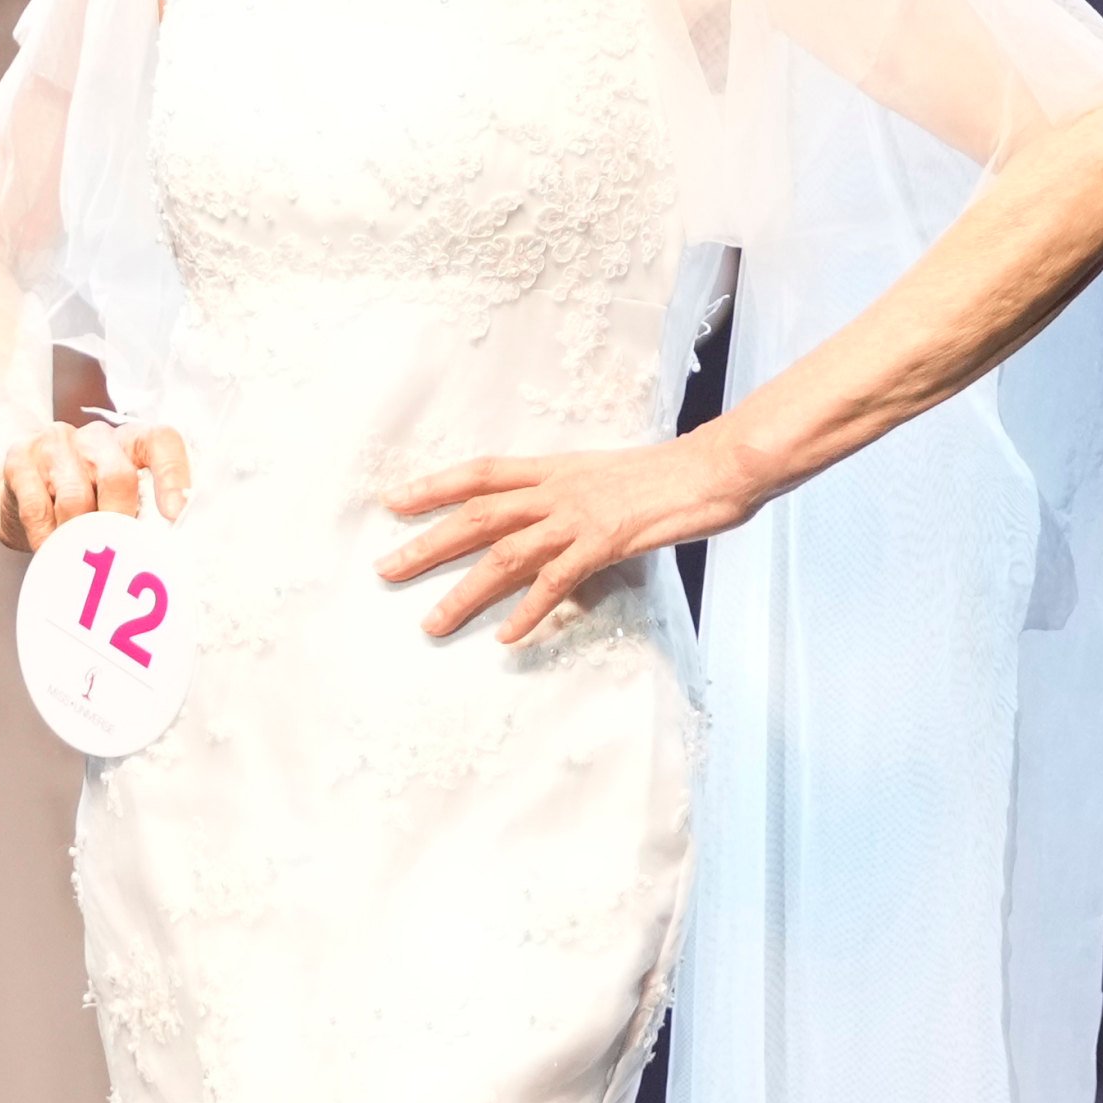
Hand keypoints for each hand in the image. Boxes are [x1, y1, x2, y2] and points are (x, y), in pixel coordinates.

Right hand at [0, 419, 191, 553]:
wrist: (16, 484)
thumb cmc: (80, 502)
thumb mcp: (115, 502)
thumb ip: (140, 515)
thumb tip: (161, 553)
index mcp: (130, 442)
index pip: (161, 442)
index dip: (173, 476)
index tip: (174, 515)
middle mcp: (96, 437)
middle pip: (118, 477)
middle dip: (119, 524)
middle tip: (116, 557)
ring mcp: (55, 444)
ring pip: (76, 497)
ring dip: (78, 537)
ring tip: (77, 558)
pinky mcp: (20, 459)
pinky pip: (37, 507)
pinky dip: (46, 537)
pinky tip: (48, 550)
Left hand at [381, 427, 752, 643]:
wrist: (715, 467)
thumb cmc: (668, 476)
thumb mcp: (606, 480)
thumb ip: (571, 503)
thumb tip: (547, 531)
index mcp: (555, 469)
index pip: (481, 473)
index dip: (434, 487)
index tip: (393, 503)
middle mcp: (557, 489)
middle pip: (476, 516)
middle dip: (427, 545)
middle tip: (386, 572)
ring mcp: (579, 515)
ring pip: (505, 554)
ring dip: (465, 591)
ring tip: (433, 623)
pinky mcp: (605, 542)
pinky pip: (556, 581)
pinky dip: (527, 610)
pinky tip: (506, 636)